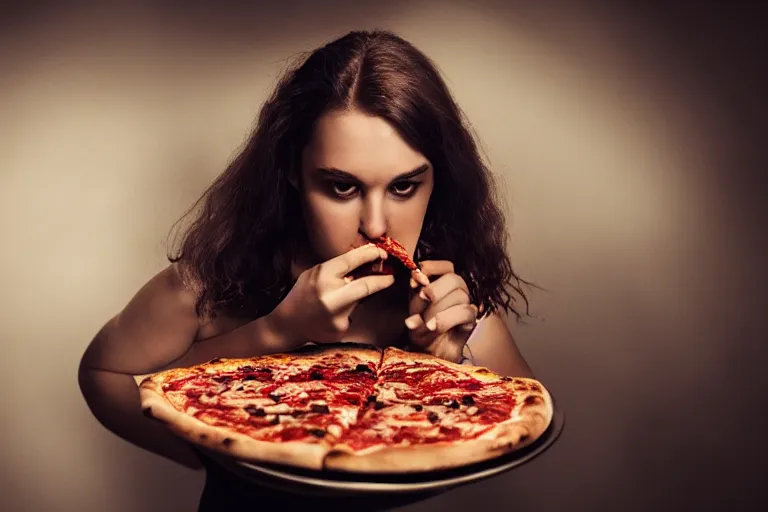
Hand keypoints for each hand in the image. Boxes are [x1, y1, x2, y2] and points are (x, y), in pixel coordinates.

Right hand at [268, 244, 394, 348]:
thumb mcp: (314, 274)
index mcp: (322, 276)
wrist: (288, 323)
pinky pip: (352, 315)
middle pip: (366, 285)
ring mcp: (337, 314)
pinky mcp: (341, 329)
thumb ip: (336, 268)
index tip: (381, 253)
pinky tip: (333, 315)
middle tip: (392, 275)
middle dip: (383, 279)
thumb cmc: (303, 294)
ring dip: (366, 295)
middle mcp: (331, 295)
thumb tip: (366, 259)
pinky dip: (348, 312)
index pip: (353, 260)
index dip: (371, 255)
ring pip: (361, 300)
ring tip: (355, 292)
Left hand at [404, 260, 477, 362]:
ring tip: (425, 323)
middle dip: (435, 289)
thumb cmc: (421, 328)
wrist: (430, 352)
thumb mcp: (413, 311)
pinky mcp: (471, 319)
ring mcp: (466, 303)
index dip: (430, 268)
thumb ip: (417, 297)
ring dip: (438, 309)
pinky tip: (433, 327)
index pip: (444, 265)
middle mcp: (456, 290)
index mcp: (441, 282)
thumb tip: (417, 280)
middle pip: (454, 278)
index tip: (415, 281)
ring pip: (459, 296)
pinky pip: (466, 312)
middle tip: (423, 298)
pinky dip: (447, 319)